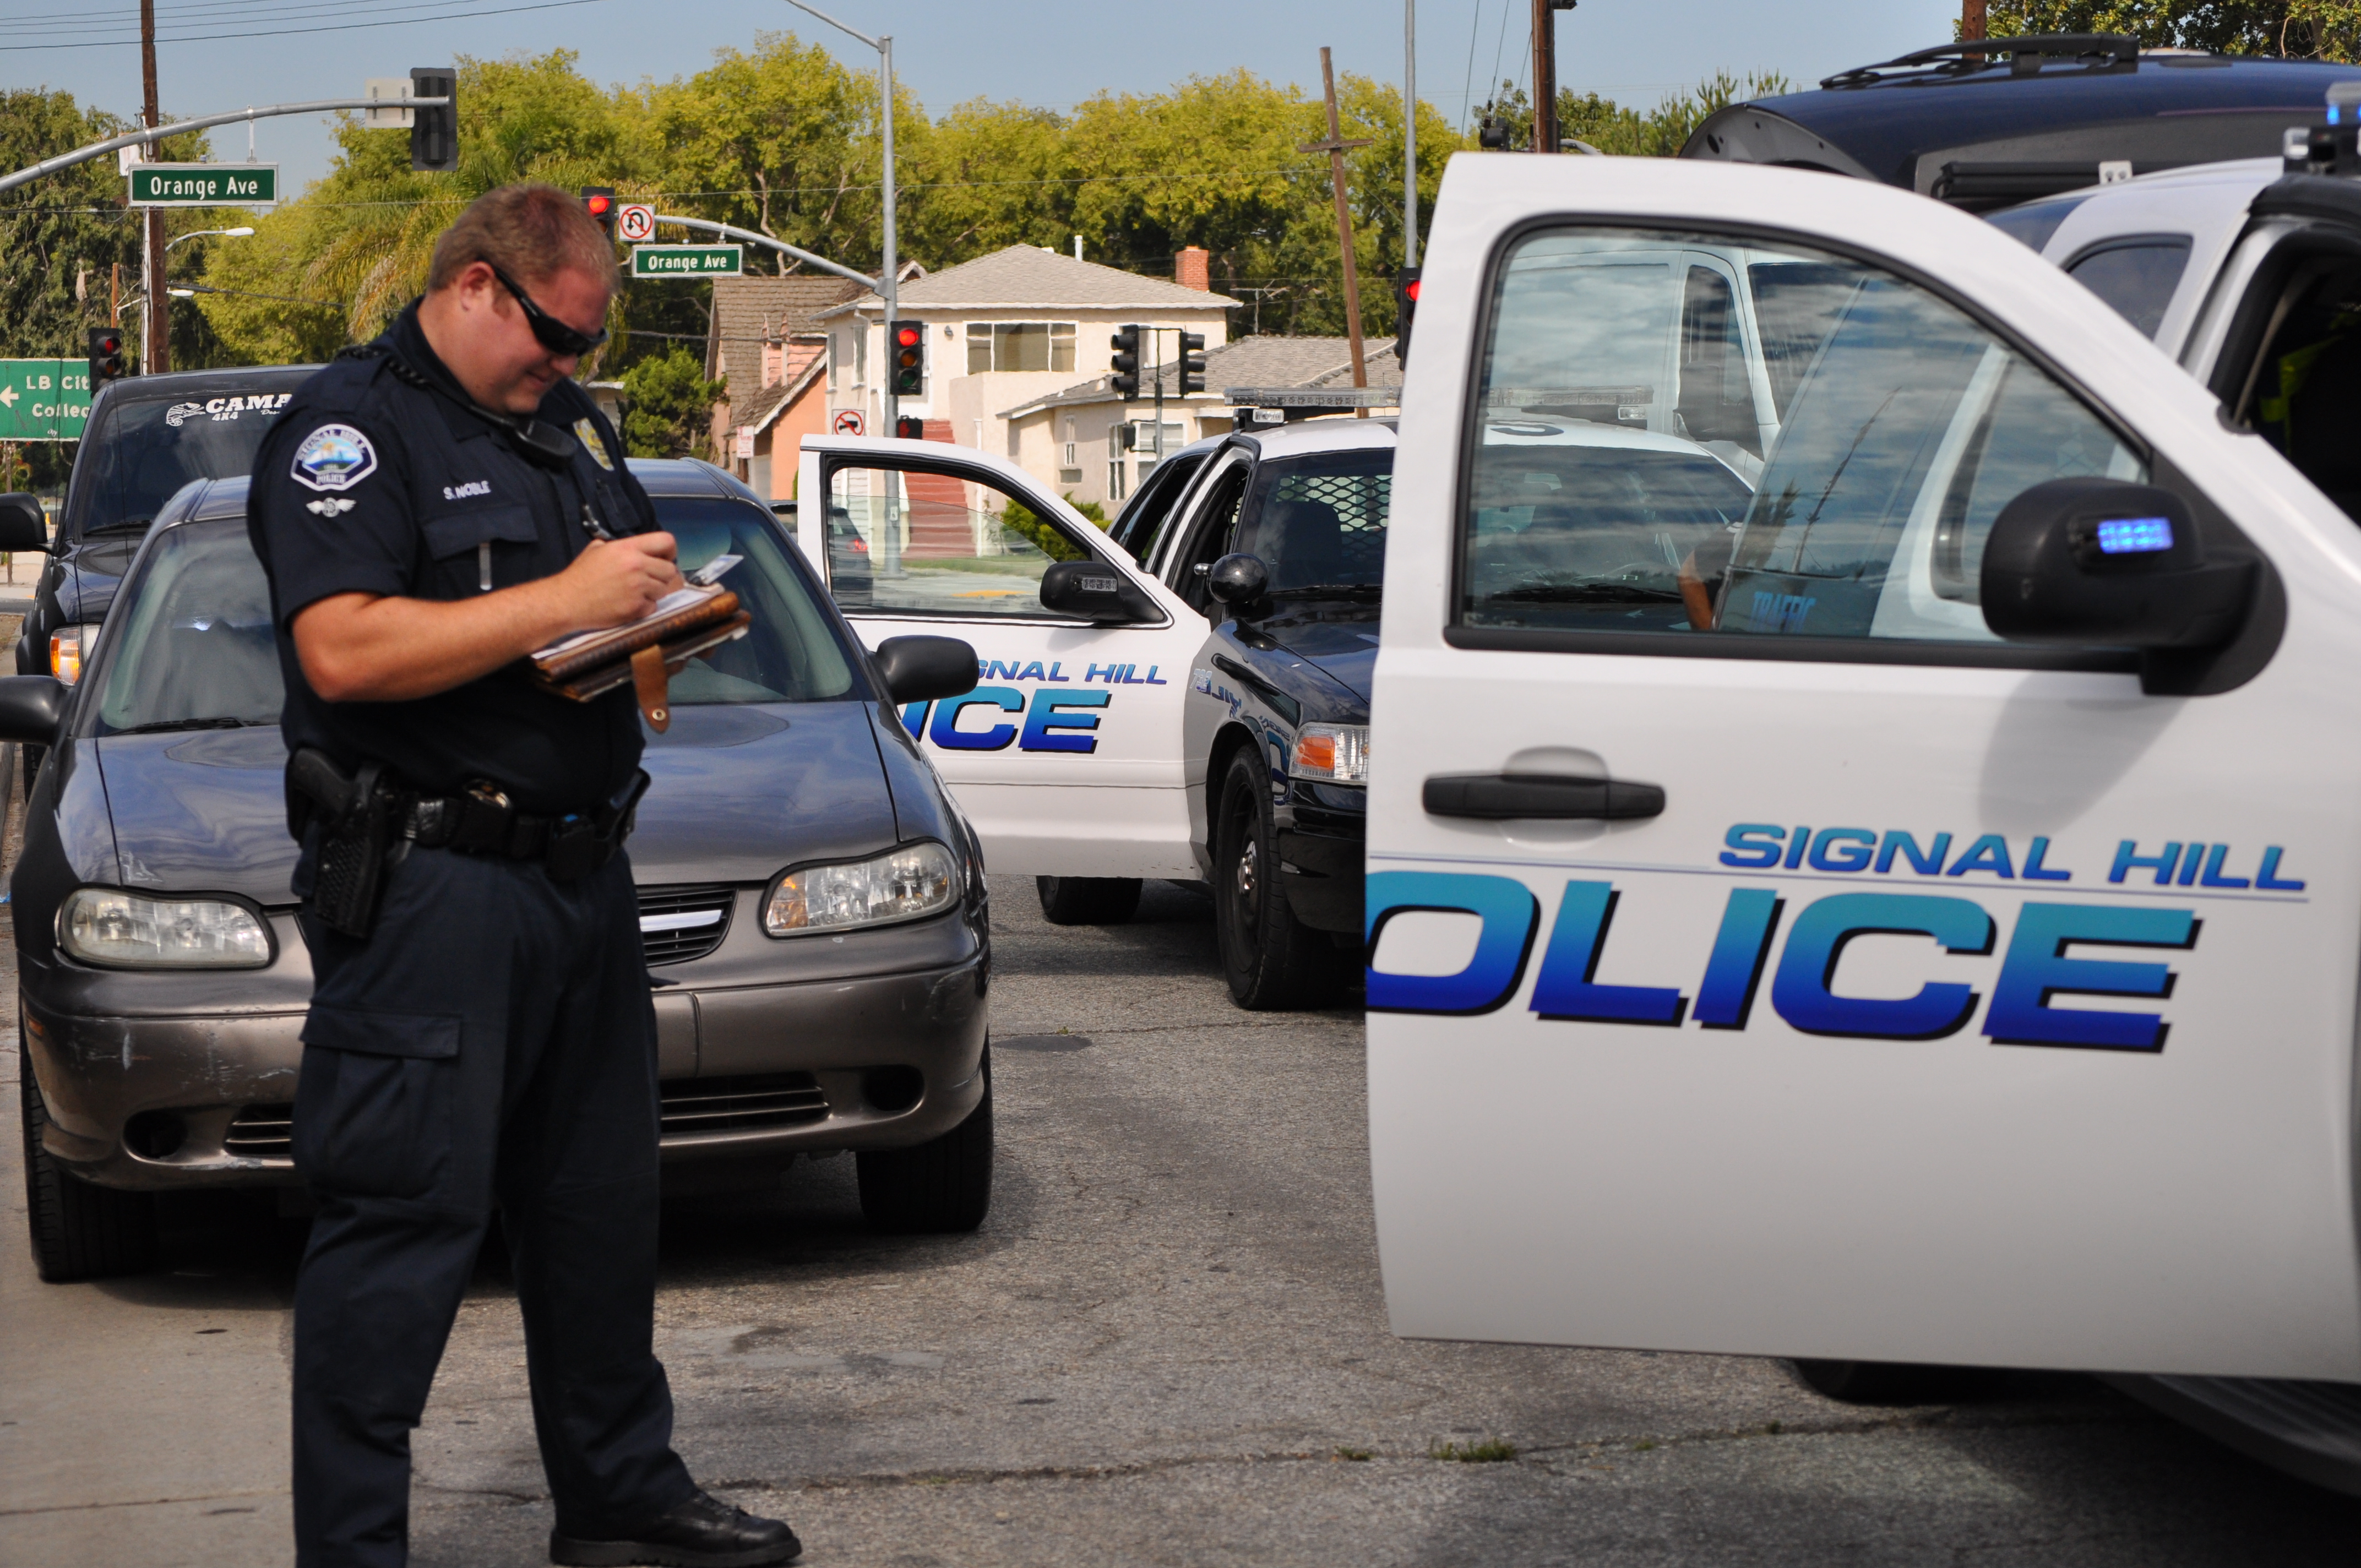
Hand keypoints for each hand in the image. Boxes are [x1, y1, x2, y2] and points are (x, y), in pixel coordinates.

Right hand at [553, 532, 679, 628]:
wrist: (566, 602)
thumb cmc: (580, 576)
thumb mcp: (597, 549)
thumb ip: (620, 546)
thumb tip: (635, 549)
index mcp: (628, 548)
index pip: (666, 541)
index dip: (669, 551)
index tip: (665, 558)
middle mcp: (636, 566)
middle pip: (670, 570)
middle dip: (663, 575)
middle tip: (650, 580)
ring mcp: (638, 588)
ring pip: (664, 589)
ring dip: (654, 592)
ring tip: (637, 592)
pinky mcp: (636, 608)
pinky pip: (654, 606)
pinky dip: (645, 607)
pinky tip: (630, 604)